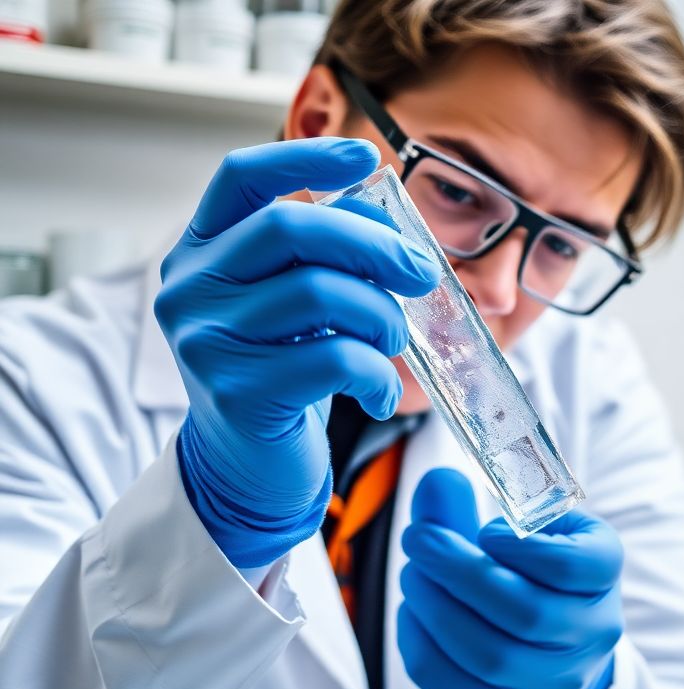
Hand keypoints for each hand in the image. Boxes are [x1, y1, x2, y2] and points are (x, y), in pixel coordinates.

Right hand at [155, 138, 441, 567]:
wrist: (247, 468)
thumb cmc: (283, 372)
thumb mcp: (299, 304)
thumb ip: (326, 256)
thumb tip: (391, 225)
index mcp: (202, 250)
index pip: (241, 176)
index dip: (305, 156)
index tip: (366, 158)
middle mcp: (191, 287)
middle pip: (291, 229)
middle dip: (375, 246)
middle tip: (422, 274)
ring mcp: (206, 340)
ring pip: (320, 294)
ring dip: (381, 315)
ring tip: (394, 340)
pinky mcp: (236, 392)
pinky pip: (334, 359)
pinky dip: (377, 372)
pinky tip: (380, 391)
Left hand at [398, 469, 624, 688]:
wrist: (557, 649)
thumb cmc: (536, 573)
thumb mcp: (525, 530)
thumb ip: (475, 505)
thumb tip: (438, 482)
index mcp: (604, 574)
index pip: (571, 566)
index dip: (520, 547)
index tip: (486, 530)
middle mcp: (591, 633)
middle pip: (524, 613)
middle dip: (458, 571)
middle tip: (418, 539)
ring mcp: (555, 681)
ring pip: (488, 655)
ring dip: (434, 608)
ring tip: (414, 575)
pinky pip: (456, 687)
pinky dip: (422, 645)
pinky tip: (414, 613)